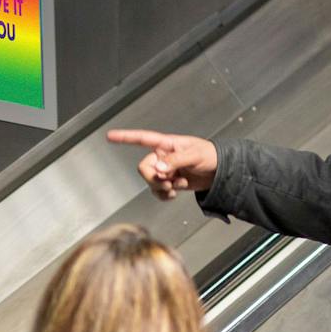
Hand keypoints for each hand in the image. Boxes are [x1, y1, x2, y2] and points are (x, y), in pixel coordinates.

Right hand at [105, 130, 219, 200]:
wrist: (220, 172)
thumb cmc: (210, 156)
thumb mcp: (194, 155)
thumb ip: (175, 161)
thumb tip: (159, 169)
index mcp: (165, 144)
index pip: (142, 139)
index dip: (125, 137)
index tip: (110, 136)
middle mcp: (162, 156)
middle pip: (144, 169)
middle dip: (155, 179)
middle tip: (170, 181)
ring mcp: (165, 170)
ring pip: (151, 182)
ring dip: (163, 188)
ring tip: (179, 185)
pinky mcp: (169, 182)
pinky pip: (158, 192)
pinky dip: (164, 195)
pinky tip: (175, 192)